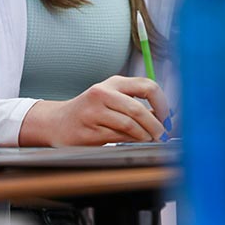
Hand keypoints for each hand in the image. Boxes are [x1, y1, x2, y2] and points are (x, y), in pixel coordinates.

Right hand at [18, 75, 171, 146]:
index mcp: (114, 82)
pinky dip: (131, 141)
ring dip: (144, 135)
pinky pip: (117, 137)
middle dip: (156, 124)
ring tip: (150, 139)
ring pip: (129, 124)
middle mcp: (103, 93)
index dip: (162, 103)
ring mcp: (94, 111)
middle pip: (138, 108)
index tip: (167, 117)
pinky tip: (135, 142)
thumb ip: (135, 103)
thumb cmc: (90, 110)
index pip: (147, 85)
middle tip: (163, 134)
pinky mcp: (89, 130)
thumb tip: (164, 116)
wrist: (57, 122)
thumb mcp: (112, 99)